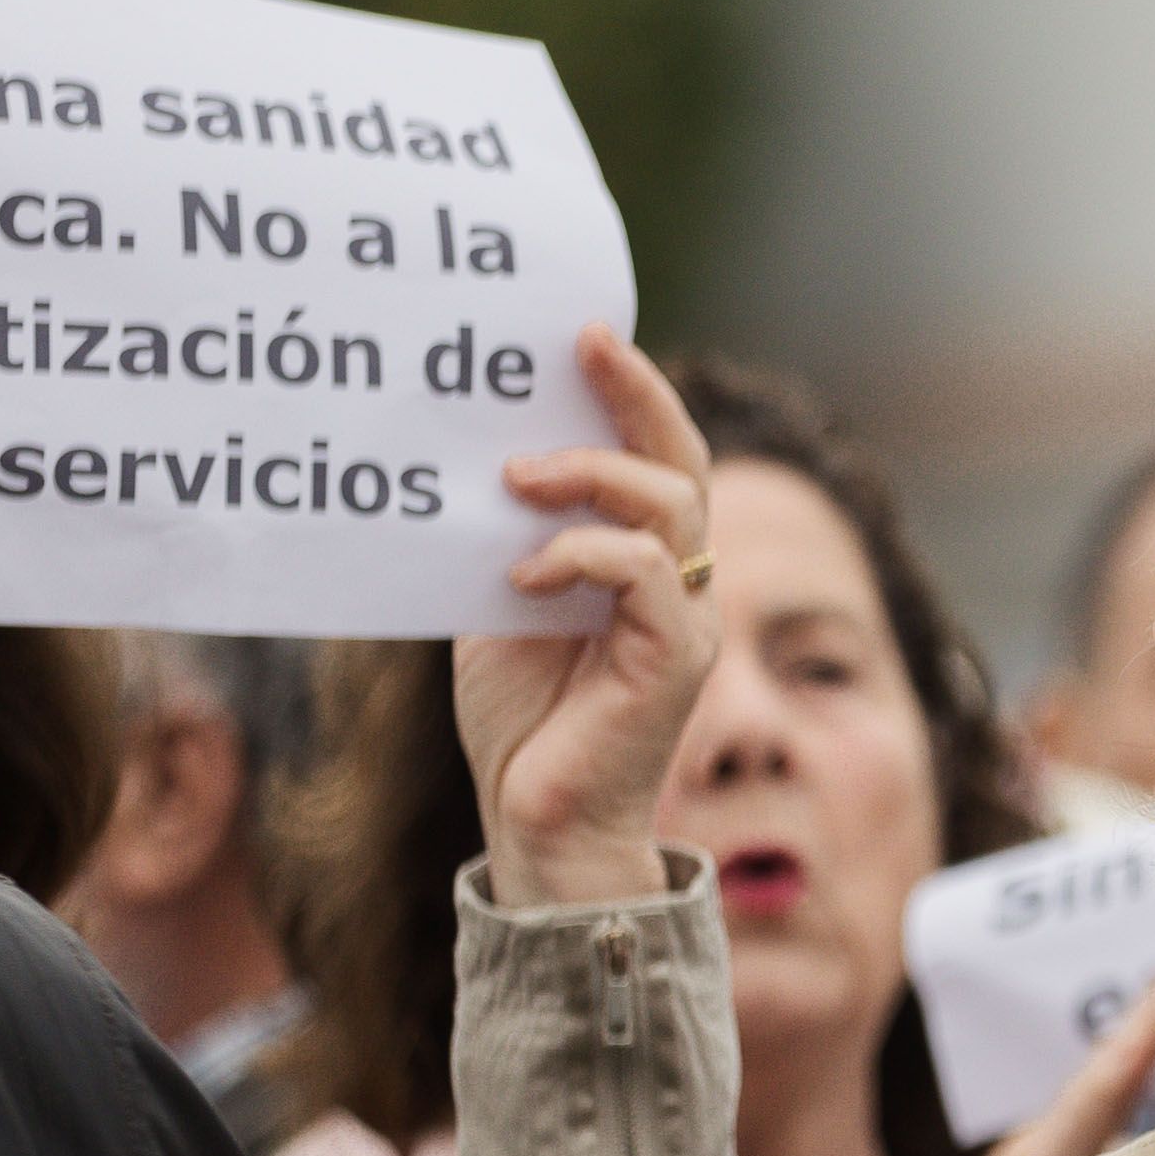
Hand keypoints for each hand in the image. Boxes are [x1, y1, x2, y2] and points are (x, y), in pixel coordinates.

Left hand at [466, 329, 718, 909]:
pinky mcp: (675, 656)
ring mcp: (686, 616)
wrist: (536, 821)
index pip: (651, 455)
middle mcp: (680, 579)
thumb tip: (467, 461)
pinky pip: (646, 570)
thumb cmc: (520, 721)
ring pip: (671, 502)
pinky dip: (581, 554)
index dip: (626, 392)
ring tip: (518, 478)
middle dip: (634, 393)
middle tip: (582, 345)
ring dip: (592, 474)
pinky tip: (523, 575)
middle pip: (680, 458)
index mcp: (642, 558)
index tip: (578, 334)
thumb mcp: (496, 604)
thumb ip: (505, 538)